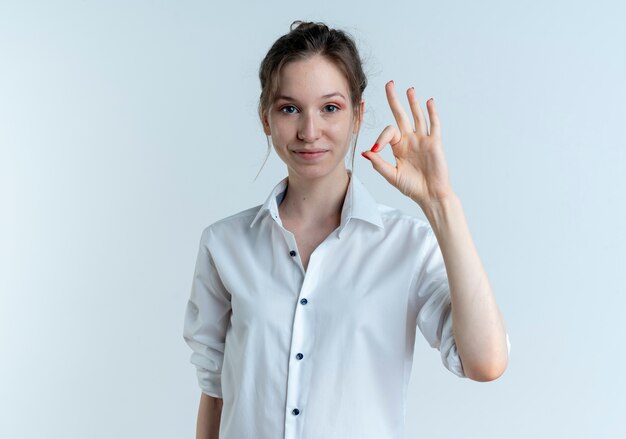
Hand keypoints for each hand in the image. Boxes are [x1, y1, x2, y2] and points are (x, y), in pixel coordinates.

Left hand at [361, 80, 454, 205]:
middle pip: (401, 115)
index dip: (381, 138)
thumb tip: (366, 152)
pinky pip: (434, 125)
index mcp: (398, 147)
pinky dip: (432, 113)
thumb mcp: (391, 175)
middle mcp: (410, 140)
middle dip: (395, 100)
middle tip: (390, 84)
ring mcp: (423, 140)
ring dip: (413, 103)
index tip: (377, 149)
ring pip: (417, 117)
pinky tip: (429, 102)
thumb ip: (379, 163)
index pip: (388, 132)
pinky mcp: (435, 143)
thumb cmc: (412, 187)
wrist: (430, 195)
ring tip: (409, 90)